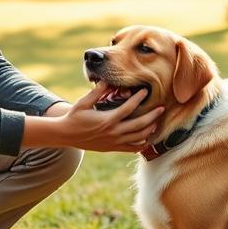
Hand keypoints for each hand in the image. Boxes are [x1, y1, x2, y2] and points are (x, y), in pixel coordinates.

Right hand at [22, 82, 162, 152]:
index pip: (129, 109)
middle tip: (161, 108)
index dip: (138, 99)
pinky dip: (141, 143)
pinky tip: (147, 137)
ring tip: (156, 122)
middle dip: (152, 116)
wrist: (66, 135)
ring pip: (138, 139)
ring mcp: (114, 143)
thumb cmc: (74, 117)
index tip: (145, 91)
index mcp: (107, 120)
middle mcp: (113, 133)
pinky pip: (132, 148)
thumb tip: (106, 80)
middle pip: (139, 125)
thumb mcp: (83, 102)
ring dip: (150, 130)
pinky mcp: (112, 148)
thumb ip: (96, 92)